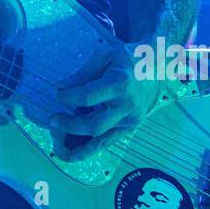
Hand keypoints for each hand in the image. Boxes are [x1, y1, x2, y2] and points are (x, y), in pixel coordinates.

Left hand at [48, 40, 156, 160]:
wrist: (156, 65)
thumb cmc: (128, 58)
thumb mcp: (105, 55)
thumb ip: (83, 73)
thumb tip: (60, 87)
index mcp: (120, 84)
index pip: (88, 97)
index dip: (69, 97)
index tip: (58, 93)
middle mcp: (126, 106)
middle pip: (94, 124)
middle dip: (70, 125)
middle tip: (53, 120)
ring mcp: (130, 120)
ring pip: (101, 140)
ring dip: (77, 146)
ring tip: (57, 145)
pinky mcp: (131, 128)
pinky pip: (108, 142)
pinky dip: (90, 149)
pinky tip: (73, 153)